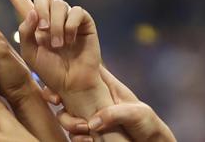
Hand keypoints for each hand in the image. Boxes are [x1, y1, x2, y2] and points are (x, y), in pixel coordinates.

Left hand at [0, 0, 110, 113]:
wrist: (71, 84)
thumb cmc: (50, 70)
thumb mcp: (29, 52)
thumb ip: (25, 31)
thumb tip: (33, 11)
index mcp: (33, 20)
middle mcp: (50, 14)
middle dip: (40, 10)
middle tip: (41, 32)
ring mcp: (68, 15)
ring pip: (59, 4)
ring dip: (55, 25)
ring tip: (57, 45)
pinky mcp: (84, 20)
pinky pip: (76, 11)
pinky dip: (69, 26)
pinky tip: (70, 41)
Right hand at [56, 67, 175, 141]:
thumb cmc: (147, 123)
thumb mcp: (136, 113)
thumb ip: (114, 113)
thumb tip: (92, 122)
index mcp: (103, 85)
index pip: (82, 70)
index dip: (66, 71)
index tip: (58, 81)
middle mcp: (92, 98)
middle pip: (64, 92)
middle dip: (57, 98)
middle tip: (57, 102)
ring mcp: (88, 115)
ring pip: (64, 114)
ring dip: (68, 123)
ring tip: (83, 131)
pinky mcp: (88, 132)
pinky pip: (73, 133)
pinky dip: (76, 138)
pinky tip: (87, 141)